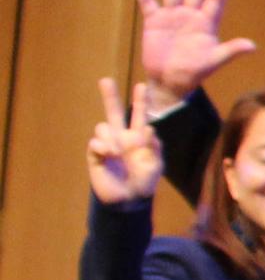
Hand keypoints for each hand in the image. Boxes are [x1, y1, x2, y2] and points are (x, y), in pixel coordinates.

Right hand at [87, 78, 163, 205]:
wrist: (130, 199)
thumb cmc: (145, 181)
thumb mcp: (155, 165)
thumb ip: (154, 148)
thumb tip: (149, 129)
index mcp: (138, 137)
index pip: (139, 115)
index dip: (141, 101)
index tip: (142, 85)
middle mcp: (121, 137)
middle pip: (113, 112)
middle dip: (109, 96)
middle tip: (105, 80)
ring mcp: (107, 145)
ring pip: (103, 127)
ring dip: (111, 137)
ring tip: (118, 153)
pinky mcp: (95, 155)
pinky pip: (95, 143)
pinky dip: (103, 147)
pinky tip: (110, 155)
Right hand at [131, 0, 257, 103]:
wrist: (170, 82)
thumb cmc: (194, 72)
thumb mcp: (214, 61)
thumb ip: (231, 51)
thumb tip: (253, 46)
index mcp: (207, 24)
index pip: (215, 1)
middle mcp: (190, 16)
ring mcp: (172, 17)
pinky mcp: (154, 22)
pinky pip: (148, 3)